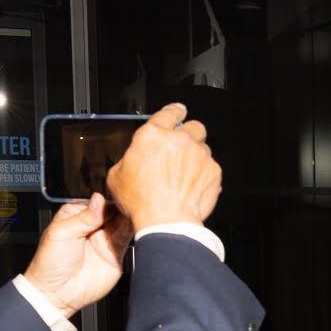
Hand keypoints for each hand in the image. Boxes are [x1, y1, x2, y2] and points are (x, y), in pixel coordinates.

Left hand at [22, 193, 133, 317]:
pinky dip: (135, 232)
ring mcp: (105, 240)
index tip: (120, 195)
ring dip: (131, 218)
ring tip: (137, 213)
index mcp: (77, 215)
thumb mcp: (62, 233)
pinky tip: (138, 225)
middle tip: (132, 203)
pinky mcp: (116, 254)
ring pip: (124, 223)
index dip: (109, 199)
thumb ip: (84, 216)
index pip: (98, 202)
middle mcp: (93, 226)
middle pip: (114, 211)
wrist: (57, 293)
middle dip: (123, 207)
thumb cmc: (50, 264)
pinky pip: (128, 240)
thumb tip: (99, 199)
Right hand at [105, 103, 221, 229]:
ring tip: (185, 175)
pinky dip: (205, 175)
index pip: (168, 112)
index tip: (178, 111)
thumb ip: (129, 160)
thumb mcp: (117, 176)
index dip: (174, 111)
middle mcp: (179, 140)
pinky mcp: (213, 170)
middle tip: (182, 148)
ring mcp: (199, 154)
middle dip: (189, 134)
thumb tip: (133, 162)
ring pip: (203, 147)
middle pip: (193, 126)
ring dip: (196, 157)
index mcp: (152, 135)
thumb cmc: (142, 201)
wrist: (166, 220)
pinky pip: (211, 167)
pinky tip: (193, 187)